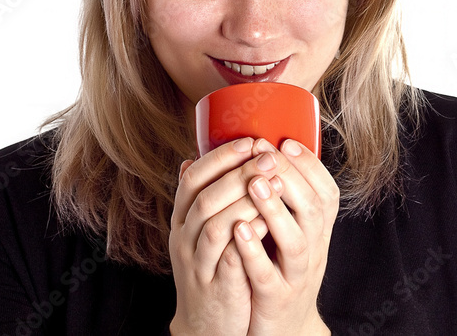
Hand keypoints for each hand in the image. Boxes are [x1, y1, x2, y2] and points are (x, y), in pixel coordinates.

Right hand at [168, 137, 282, 335]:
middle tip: (268, 156)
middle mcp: (185, 240)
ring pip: (213, 227)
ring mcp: (199, 264)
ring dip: (244, 201)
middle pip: (204, 199)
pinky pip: (229, 259)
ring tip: (274, 183)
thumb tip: (196, 156)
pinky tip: (268, 222)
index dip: (220, 158)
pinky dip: (248, 238)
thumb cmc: (211, 268)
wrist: (206, 326)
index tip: (249, 140)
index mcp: (182, 221)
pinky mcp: (218, 287)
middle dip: (238, 173)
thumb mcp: (200, 232)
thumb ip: (204, 197)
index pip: (192, 180)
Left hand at [233, 138, 337, 335]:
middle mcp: (313, 249)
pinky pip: (267, 275)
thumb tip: (258, 149)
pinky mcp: (276, 299)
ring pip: (295, 241)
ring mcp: (297, 276)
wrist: (283, 327)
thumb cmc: (280, 269)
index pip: (326, 192)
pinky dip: (254, 251)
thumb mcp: (288, 232)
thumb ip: (280, 197)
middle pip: (312, 209)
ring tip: (253, 184)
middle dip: (290, 178)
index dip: (310, 166)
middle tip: (266, 156)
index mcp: (316, 230)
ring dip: (275, 210)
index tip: (286, 142)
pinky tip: (238, 229)